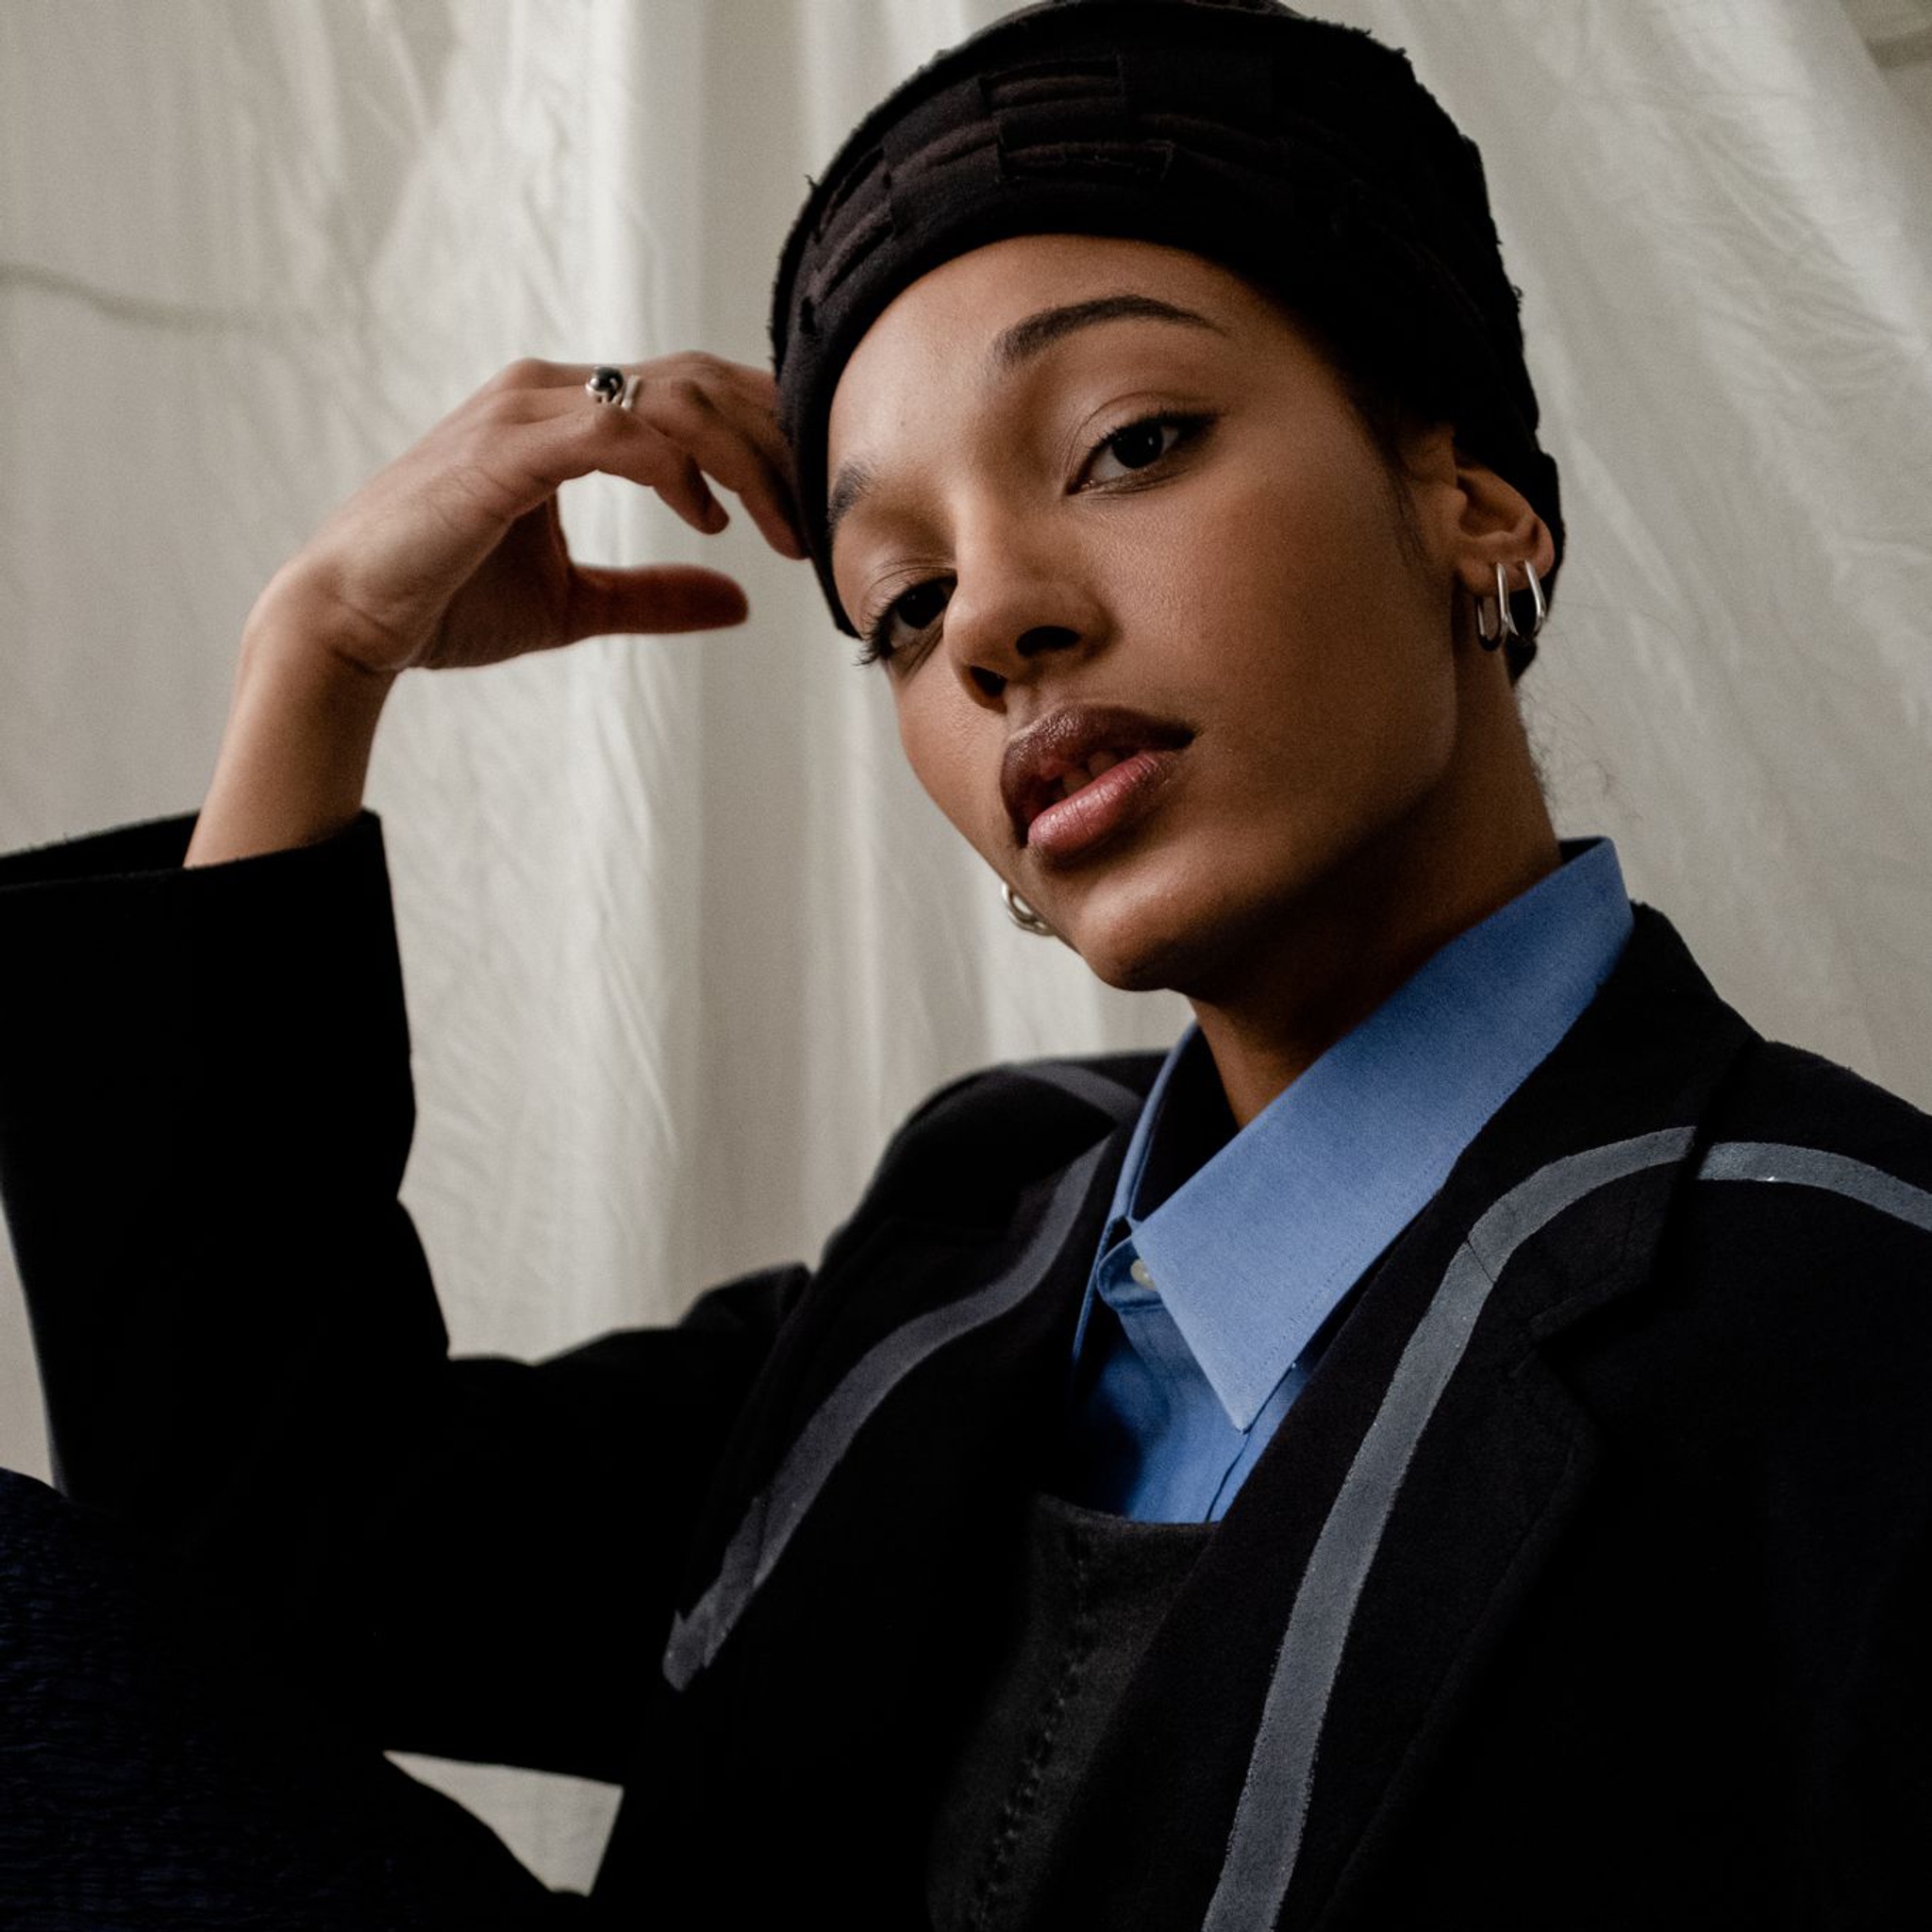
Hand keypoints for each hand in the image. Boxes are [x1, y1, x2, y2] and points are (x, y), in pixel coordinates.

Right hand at [251, 354, 807, 677]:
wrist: (351, 622)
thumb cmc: (448, 604)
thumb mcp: (579, 605)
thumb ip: (657, 594)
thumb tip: (740, 601)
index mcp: (568, 416)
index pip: (694, 393)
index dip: (765, 438)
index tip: (809, 505)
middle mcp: (551, 395)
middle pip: (699, 381)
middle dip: (774, 442)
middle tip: (818, 514)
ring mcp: (528, 412)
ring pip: (673, 398)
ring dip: (745, 459)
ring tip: (782, 527)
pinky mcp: (509, 447)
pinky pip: (619, 431)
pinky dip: (678, 469)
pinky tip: (709, 519)